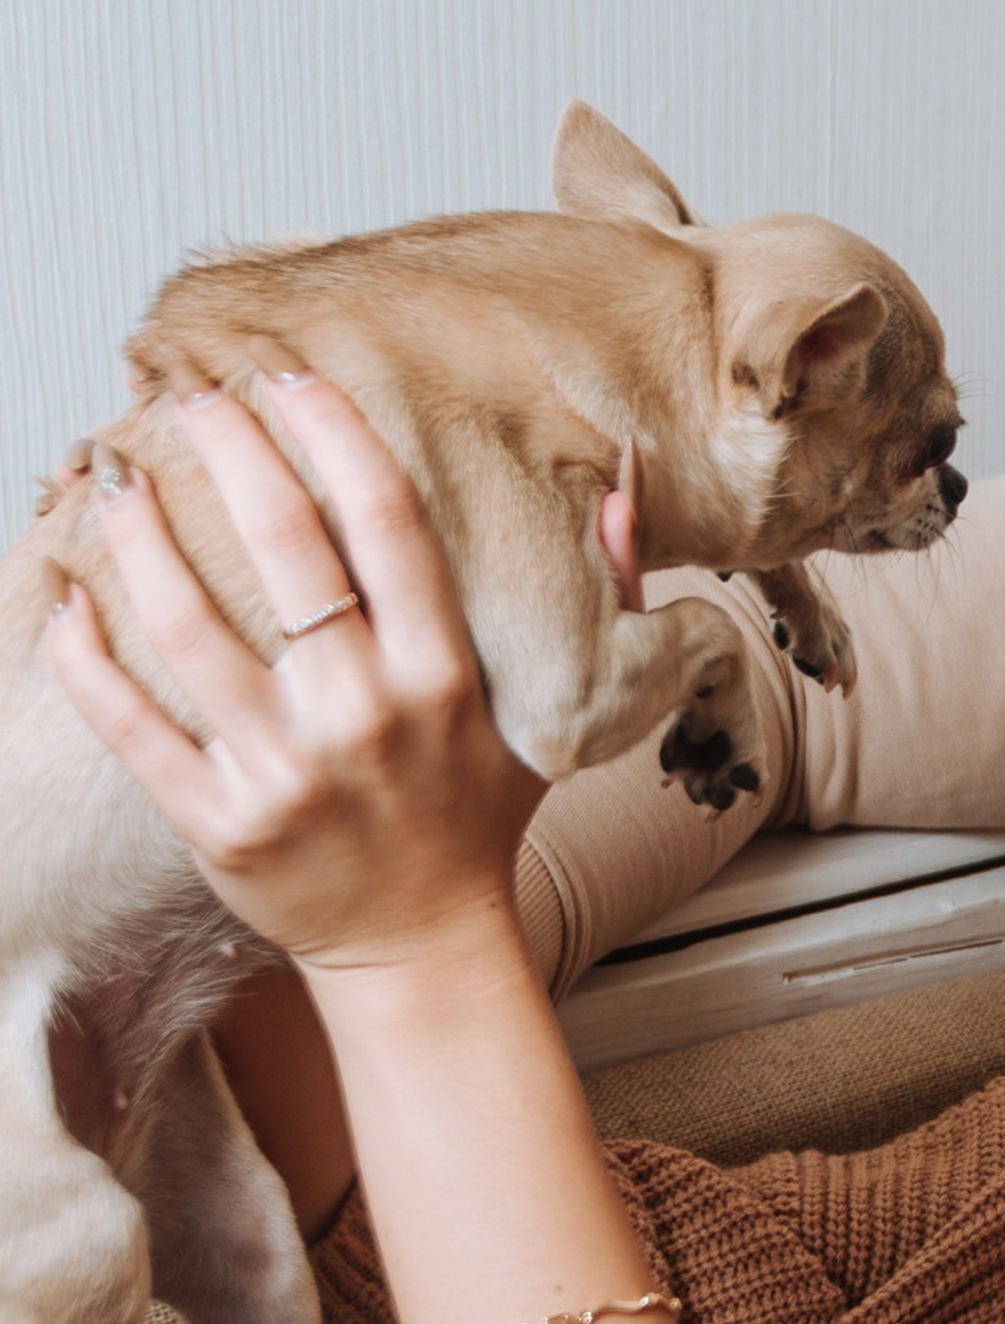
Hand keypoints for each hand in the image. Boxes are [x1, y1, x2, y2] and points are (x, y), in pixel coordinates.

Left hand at [46, 367, 546, 979]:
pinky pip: (132, 727)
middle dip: (227, 452)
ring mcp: (288, 771)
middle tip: (188, 398)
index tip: (286, 377)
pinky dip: (85, 659)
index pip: (387, 522)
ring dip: (139, 537)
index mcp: (447, 677)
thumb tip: (623, 492)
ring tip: (113, 478)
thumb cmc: (479, 818)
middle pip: (285, 549)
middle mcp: (367, 715)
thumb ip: (603, 599)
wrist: (424, 946)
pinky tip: (64, 599)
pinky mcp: (221, 822)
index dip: (331, 433)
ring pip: (190, 627)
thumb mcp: (558, 713)